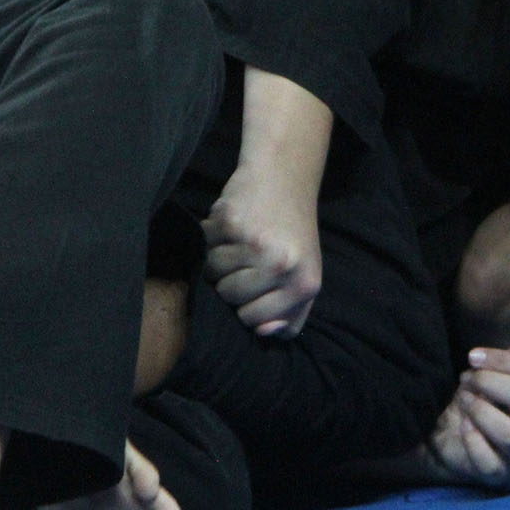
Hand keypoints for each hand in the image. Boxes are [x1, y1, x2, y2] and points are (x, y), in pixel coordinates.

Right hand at [202, 66, 331, 337]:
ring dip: (218, 258)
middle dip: (231, 280)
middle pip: (229, 297)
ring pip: (212, 273)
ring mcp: (255, 243)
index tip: (258, 285)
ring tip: (241, 240)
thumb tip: (265, 333)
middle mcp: (282, 265)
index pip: (254, 321)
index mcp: (304, 285)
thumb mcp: (305, 277)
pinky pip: (204, 246)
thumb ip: (291, 313)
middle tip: (250, 256)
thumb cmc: (293, 234)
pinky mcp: (231, 221)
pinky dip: (211, 235)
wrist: (284, 176)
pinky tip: (232, 224)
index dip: (247, 306)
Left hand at [420, 341, 509, 487]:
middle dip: (488, 381)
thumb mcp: (497, 372)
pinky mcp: (502, 473)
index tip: (473, 356)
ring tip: (464, 401)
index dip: (502, 358)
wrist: (453, 433)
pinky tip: (463, 425)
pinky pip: (491, 462)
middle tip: (466, 379)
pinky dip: (473, 440)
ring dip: (480, 411)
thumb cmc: (481, 399)